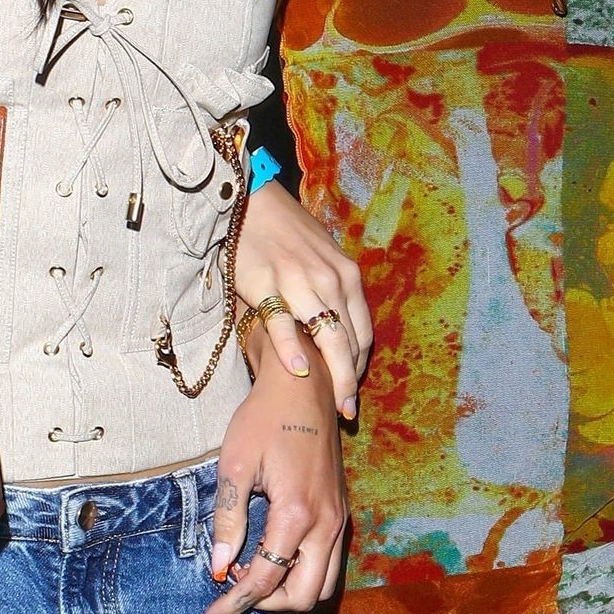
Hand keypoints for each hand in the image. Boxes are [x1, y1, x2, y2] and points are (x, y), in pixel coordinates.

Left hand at [199, 333, 345, 613]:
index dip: (235, 601)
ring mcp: (338, 519)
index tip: (209, 613)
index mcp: (298, 513)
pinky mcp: (340, 513)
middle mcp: (326, 524)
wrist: (304, 387)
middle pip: (305, 597)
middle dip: (266, 604)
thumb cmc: (264, 419)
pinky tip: (271, 554)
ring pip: (324, 585)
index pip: (267, 579)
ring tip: (251, 571)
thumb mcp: (234, 464)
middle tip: (231, 588)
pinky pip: (329, 563)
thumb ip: (227, 518)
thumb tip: (217, 566)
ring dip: (288, 591)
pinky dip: (302, 572)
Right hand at [233, 180, 371, 416]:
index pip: (362, 332)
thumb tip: (339, 326)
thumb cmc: (287, 233)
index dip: (359, 365)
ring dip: (332, 375)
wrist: (251, 202)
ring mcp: (300, 281)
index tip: (351, 388)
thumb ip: (334, 289)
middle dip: (349, 380)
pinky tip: (298, 370)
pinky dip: (293, 349)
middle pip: (348, 341)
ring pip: (326, 337)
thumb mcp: (323, 256)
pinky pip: (284, 323)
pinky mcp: (268, 284)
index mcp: (346, 275)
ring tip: (331, 403)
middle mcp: (330, 279)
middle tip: (346, 410)